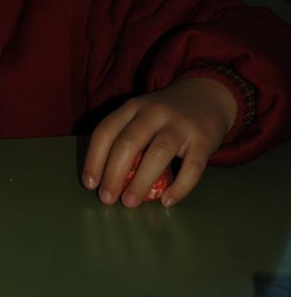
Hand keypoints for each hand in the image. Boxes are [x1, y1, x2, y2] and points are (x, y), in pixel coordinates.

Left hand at [82, 78, 236, 207]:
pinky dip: (179, 188)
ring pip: (157, 154)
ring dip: (140, 182)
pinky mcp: (203, 140)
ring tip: (130, 202)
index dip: (94, 158)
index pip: (106, 131)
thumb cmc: (166, 115)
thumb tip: (108, 180)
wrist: (207, 95)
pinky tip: (166, 202)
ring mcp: (180, 125)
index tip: (89, 183)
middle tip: (107, 198)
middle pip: (128, 142)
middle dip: (113, 173)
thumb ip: (127, 138)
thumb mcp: (142, 115)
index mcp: (133, 107)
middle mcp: (153, 113)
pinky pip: (191, 168)